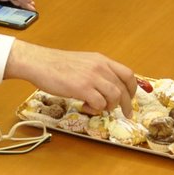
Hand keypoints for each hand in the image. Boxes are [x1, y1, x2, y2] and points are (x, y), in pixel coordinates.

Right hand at [6, 41, 136, 114]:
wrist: (40, 63)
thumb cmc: (57, 65)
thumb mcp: (84, 63)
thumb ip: (97, 73)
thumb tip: (108, 89)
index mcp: (102, 60)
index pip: (127, 74)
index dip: (133, 89)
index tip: (130, 98)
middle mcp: (100, 67)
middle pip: (123, 88)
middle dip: (126, 104)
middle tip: (125, 113)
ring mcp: (92, 77)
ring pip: (114, 97)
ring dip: (109, 106)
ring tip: (98, 108)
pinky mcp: (82, 88)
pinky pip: (100, 103)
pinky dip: (96, 109)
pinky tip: (86, 107)